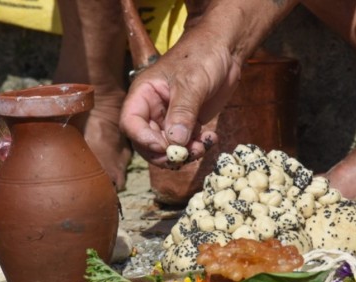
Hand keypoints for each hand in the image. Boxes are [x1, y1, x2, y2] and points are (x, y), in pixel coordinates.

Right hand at [119, 29, 241, 167]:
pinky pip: (185, 144)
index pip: (131, 123)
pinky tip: (210, 139)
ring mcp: (169, 118)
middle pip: (146, 142)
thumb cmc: (202, 57)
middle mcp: (152, 109)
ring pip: (167, 147)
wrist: (224, 51)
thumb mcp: (192, 82)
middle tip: (184, 156)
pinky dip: (196, 147)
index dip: (143, 139)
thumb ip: (182, 112)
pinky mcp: (186, 124)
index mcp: (144, 94)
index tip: (164, 147)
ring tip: (202, 146)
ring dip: (183, 153)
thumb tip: (175, 141)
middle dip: (165, 153)